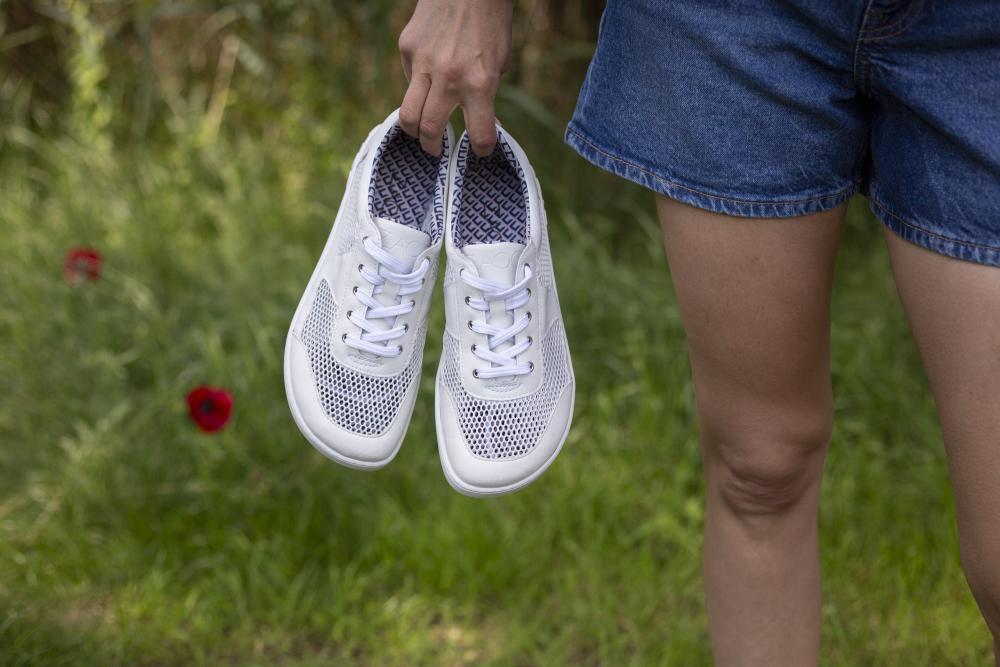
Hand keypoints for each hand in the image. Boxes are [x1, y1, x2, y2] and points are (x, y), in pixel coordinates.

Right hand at [398, 0, 512, 156]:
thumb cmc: (490, 20)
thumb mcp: (500, 60)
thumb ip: (488, 92)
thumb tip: (483, 120)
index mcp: (480, 83)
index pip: (479, 133)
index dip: (483, 149)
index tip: (481, 151)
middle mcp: (450, 77)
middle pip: (430, 129)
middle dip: (433, 148)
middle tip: (436, 150)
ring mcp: (424, 63)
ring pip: (407, 114)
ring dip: (413, 130)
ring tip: (419, 132)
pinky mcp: (407, 48)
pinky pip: (408, 79)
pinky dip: (417, 87)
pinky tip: (427, 77)